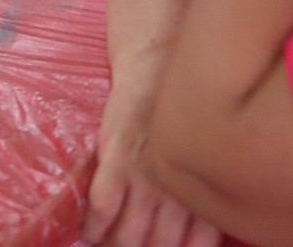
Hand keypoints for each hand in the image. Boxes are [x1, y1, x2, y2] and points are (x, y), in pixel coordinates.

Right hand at [83, 70, 221, 246]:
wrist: (155, 64)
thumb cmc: (181, 111)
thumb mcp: (203, 153)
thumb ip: (202, 191)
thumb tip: (200, 230)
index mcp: (202, 191)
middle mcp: (177, 189)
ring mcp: (145, 176)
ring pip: (128, 236)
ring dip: (113, 245)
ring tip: (105, 244)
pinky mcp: (117, 158)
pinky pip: (102, 207)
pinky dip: (93, 226)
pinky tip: (89, 230)